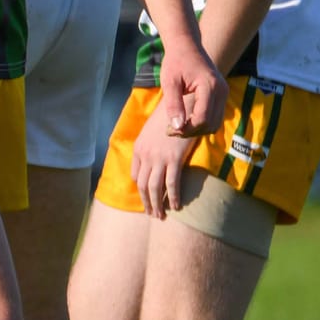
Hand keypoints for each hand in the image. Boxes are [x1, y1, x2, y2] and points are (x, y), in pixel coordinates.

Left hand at [130, 93, 202, 218]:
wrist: (183, 102)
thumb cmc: (171, 115)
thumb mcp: (153, 130)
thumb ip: (150, 145)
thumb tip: (153, 158)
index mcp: (139, 149)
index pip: (135, 175)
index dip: (140, 188)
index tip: (146, 197)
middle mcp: (145, 155)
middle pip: (143, 185)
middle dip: (146, 202)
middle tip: (152, 215)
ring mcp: (159, 158)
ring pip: (154, 188)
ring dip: (157, 204)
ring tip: (161, 216)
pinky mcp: (174, 158)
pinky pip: (171, 183)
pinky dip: (173, 197)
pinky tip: (176, 206)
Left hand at [159, 39, 227, 137]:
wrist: (187, 47)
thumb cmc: (175, 63)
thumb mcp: (169, 83)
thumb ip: (173, 105)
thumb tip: (177, 127)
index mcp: (209, 86)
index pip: (202, 119)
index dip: (185, 129)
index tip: (168, 129)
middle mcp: (221, 90)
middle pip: (210, 124)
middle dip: (190, 132)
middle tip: (170, 129)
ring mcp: (224, 93)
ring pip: (215, 124)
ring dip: (197, 130)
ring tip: (177, 125)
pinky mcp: (222, 95)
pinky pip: (215, 118)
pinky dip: (202, 124)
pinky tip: (186, 120)